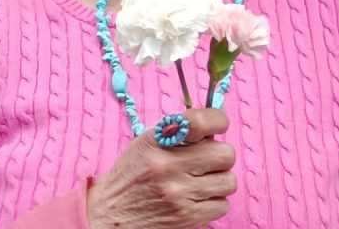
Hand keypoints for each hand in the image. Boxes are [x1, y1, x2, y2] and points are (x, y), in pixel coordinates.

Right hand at [87, 108, 235, 227]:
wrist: (110, 213)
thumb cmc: (132, 173)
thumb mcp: (148, 142)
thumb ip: (179, 130)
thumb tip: (214, 126)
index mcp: (160, 141)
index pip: (203, 121)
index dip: (218, 121)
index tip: (218, 126)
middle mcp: (170, 166)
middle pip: (225, 154)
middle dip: (220, 156)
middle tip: (208, 160)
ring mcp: (180, 193)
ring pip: (228, 181)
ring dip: (219, 180)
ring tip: (202, 181)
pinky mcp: (186, 217)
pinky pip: (222, 205)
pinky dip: (214, 202)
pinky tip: (198, 198)